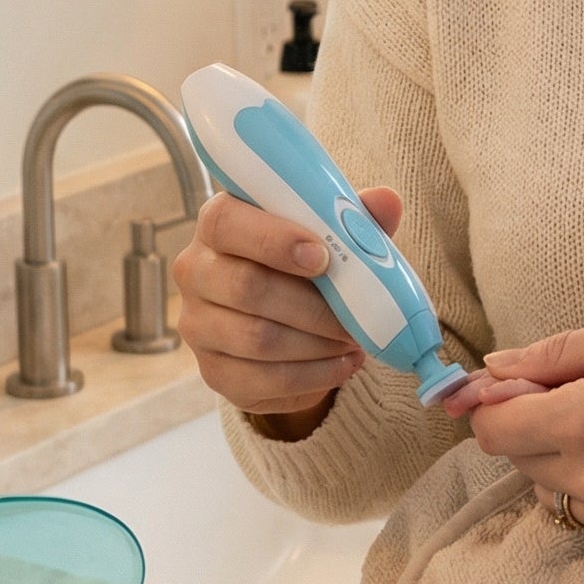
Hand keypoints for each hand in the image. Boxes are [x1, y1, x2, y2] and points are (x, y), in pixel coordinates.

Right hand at [170, 185, 402, 433]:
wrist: (289, 320)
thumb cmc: (307, 264)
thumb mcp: (332, 236)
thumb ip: (355, 219)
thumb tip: (387, 202)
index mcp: (219, 225)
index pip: (226, 223)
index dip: (274, 240)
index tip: (322, 257)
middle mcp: (196, 272)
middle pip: (246, 288)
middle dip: (312, 307)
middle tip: (354, 318)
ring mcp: (198, 325)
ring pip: (257, 340)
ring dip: (317, 345)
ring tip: (353, 342)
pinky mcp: (213, 372)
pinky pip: (261, 381)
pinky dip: (312, 377)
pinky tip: (341, 366)